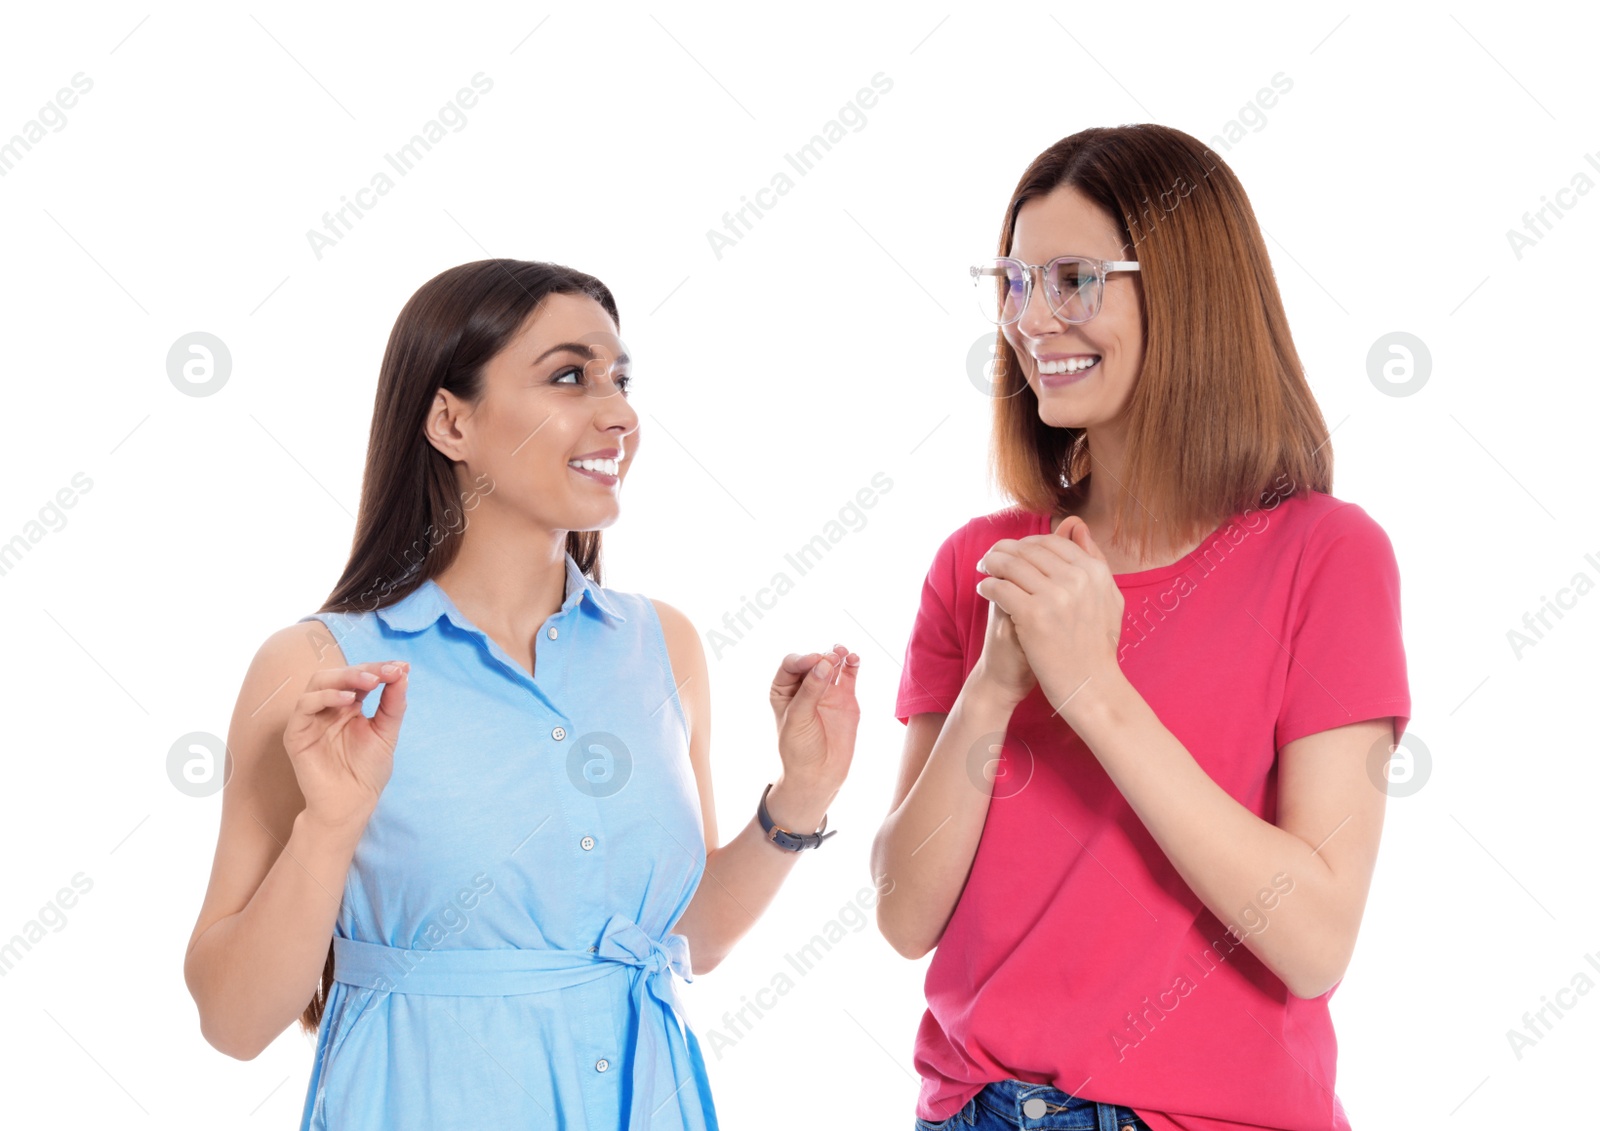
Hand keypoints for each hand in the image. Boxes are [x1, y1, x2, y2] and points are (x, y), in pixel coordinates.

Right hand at [283, 661, 409, 833]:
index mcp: (349, 706)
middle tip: (385, 673)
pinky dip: (325, 697)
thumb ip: (393, 705)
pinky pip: (304, 705)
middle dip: (363, 670)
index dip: (379, 669)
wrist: (351, 804)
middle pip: (338, 675)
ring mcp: (311, 719)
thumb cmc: (367, 772)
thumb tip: (403, 673)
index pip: (360, 678)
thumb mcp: (386, 734)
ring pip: (318, 683)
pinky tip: (348, 700)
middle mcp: (328, 708)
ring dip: (345, 677)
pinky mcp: (296, 733)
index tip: (402, 666)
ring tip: (370, 682)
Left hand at [768, 646, 859, 809]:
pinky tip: (855, 659)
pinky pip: (849, 675)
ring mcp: (826, 691)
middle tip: (831, 658)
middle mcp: (804, 686)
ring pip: (832, 664)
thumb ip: (811, 691)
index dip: (802, 659)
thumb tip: (824, 664)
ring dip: (837, 654)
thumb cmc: (798, 749)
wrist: (818, 775)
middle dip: (822, 657)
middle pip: (813, 661)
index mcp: (784, 690)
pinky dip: (852, 665)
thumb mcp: (798, 719)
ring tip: (843, 652)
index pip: (791, 665)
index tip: (814, 661)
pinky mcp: (845, 698)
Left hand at [974, 517, 1125, 723]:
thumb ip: (1093, 558)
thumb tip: (1075, 524)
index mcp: (1094, 571)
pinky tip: (983, 589)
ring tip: (983, 569)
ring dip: (991, 563)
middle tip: (991, 558)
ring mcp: (1055, 596)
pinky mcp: (1033, 615)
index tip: (1015, 552)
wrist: (1089, 684)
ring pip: (1010, 564)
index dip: (1027, 544)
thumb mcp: (1107, 596)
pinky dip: (987, 585)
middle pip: (1029, 550)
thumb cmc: (1096, 644)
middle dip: (1006, 550)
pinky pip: (1000, 587)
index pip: (1052, 543)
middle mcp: (1077, 579)